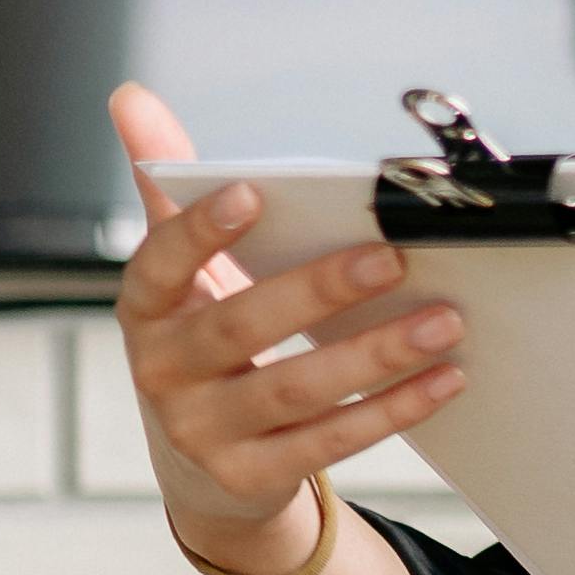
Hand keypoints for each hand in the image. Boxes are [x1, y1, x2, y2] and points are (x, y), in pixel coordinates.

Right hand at [109, 81, 467, 574]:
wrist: (203, 463)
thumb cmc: (205, 344)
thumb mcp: (184, 273)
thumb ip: (169, 187)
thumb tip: (132, 98)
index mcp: (146, 310)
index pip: (160, 264)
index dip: (200, 232)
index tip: (252, 194)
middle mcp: (163, 373)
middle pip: (242, 328)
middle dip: (319, 291)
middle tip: (391, 258)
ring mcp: (203, 432)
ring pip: (295, 390)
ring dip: (375, 354)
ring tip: (442, 321)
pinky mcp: (251, 476)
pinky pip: (330, 440)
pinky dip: (392, 409)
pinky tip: (442, 379)